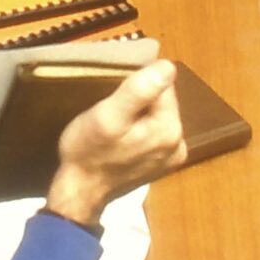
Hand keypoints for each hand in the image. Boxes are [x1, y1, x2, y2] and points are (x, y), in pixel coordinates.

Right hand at [47, 60, 186, 223]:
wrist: (80, 193)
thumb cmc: (88, 153)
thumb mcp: (107, 116)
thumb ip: (138, 91)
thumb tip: (168, 66)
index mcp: (170, 129)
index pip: (163, 84)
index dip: (137, 83)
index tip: (113, 92)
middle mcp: (179, 143)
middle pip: (162, 101)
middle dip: (139, 99)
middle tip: (110, 107)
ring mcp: (172, 157)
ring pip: (157, 115)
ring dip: (138, 113)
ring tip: (113, 122)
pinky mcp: (161, 164)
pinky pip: (153, 132)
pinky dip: (139, 128)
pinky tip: (120, 137)